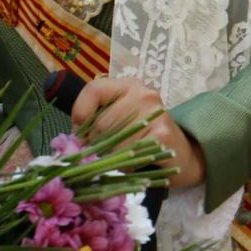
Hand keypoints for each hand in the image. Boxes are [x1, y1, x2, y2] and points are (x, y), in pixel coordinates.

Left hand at [71, 75, 205, 188]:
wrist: (179, 154)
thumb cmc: (138, 138)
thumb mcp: (115, 122)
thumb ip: (92, 122)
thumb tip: (71, 140)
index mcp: (127, 86)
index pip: (93, 89)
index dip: (80, 114)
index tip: (80, 132)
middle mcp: (143, 93)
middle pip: (99, 122)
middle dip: (95, 143)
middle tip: (105, 151)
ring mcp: (155, 112)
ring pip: (111, 141)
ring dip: (111, 157)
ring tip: (124, 156)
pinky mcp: (163, 134)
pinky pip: (128, 153)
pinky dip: (126, 164)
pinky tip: (135, 161)